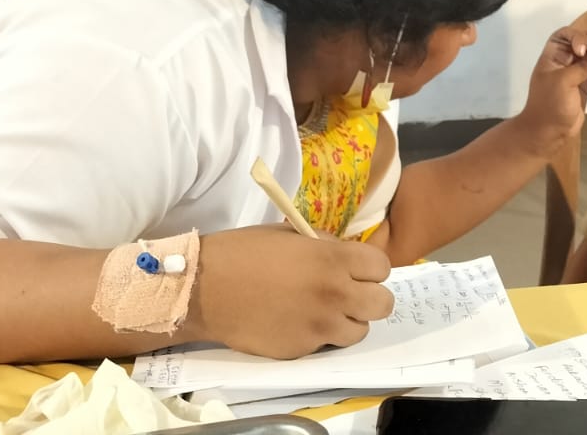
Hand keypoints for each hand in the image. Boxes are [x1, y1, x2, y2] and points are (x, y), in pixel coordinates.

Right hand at [186, 226, 393, 358]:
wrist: (203, 289)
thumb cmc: (242, 252)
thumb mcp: (289, 234)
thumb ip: (325, 246)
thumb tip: (346, 257)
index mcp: (333, 259)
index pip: (382, 267)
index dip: (370, 268)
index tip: (356, 269)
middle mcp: (334, 295)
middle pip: (383, 304)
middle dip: (370, 297)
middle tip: (349, 294)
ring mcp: (320, 327)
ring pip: (360, 331)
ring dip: (348, 321)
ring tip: (323, 312)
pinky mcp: (302, 350)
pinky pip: (326, 345)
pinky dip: (318, 336)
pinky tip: (295, 323)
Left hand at [514, 28, 586, 157]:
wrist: (548, 132)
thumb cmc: (550, 105)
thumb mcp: (562, 83)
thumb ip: (580, 67)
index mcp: (552, 56)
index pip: (565, 35)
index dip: (577, 36)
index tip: (582, 51)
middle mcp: (563, 61)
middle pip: (582, 41)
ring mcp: (575, 72)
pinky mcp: (584, 83)